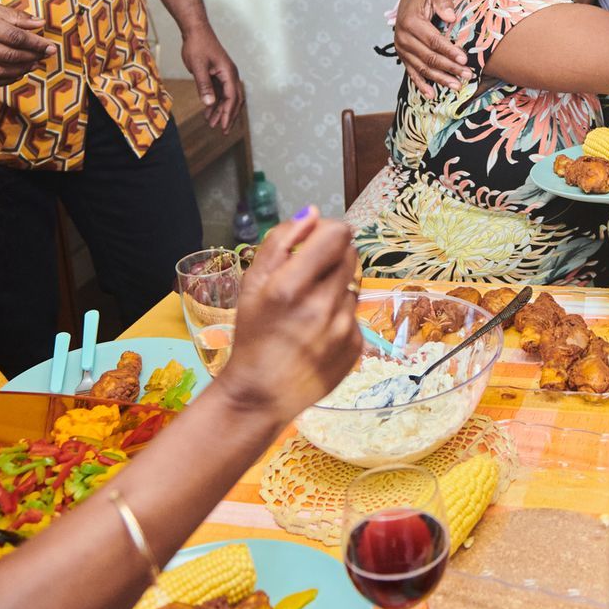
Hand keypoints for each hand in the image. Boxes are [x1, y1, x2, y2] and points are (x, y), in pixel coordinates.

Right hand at [0, 0, 56, 86]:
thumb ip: (14, 16)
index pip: (15, 37)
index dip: (36, 44)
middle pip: (9, 55)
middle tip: (45, 56)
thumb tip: (40, 23)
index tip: (51, 47)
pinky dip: (5, 80)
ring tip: (33, 65)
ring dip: (20, 71)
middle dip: (32, 57)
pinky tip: (15, 74)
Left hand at [181, 28, 242, 132]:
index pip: (232, 97)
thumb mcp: (198, 67)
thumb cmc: (197, 45)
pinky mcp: (218, 74)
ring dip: (221, 110)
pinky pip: (220, 92)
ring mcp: (225, 75)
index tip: (222, 126)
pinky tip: (208, 111)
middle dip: (228, 116)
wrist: (196, 30)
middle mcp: (231, 75)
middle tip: (223, 131)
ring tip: (211, 124)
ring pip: (227, 97)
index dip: (227, 113)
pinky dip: (215, 102)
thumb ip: (204, 86)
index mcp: (229, 73)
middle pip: (234, 100)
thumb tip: (209, 104)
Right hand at [216, 211, 362, 422]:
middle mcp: (322, 307)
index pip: (337, 234)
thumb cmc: (253, 334)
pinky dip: (340, 318)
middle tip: (308, 279)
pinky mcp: (357, 347)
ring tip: (309, 313)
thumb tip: (312, 214)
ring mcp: (344, 329)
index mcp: (291, 287)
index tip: (314, 244)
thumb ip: (280, 241)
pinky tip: (318, 334)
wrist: (261, 394)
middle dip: (331, 260)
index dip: (327, 233)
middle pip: (350, 255)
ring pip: (352, 286)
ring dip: (335, 291)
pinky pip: (355, 315)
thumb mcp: (252, 283)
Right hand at [394, 0, 467, 92]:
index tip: (464, 60)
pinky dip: (421, 85)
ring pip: (422, 68)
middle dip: (449, 68)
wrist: (407, 2)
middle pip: (429, 57)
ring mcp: (402, 49)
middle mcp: (403, 38)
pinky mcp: (403, 57)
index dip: (449, 51)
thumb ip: (443, 2)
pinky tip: (431, 95)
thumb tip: (451, 17)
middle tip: (467, 75)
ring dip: (440, 79)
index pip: (433, 41)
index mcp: (411, 23)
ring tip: (456, 86)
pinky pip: (412, 73)